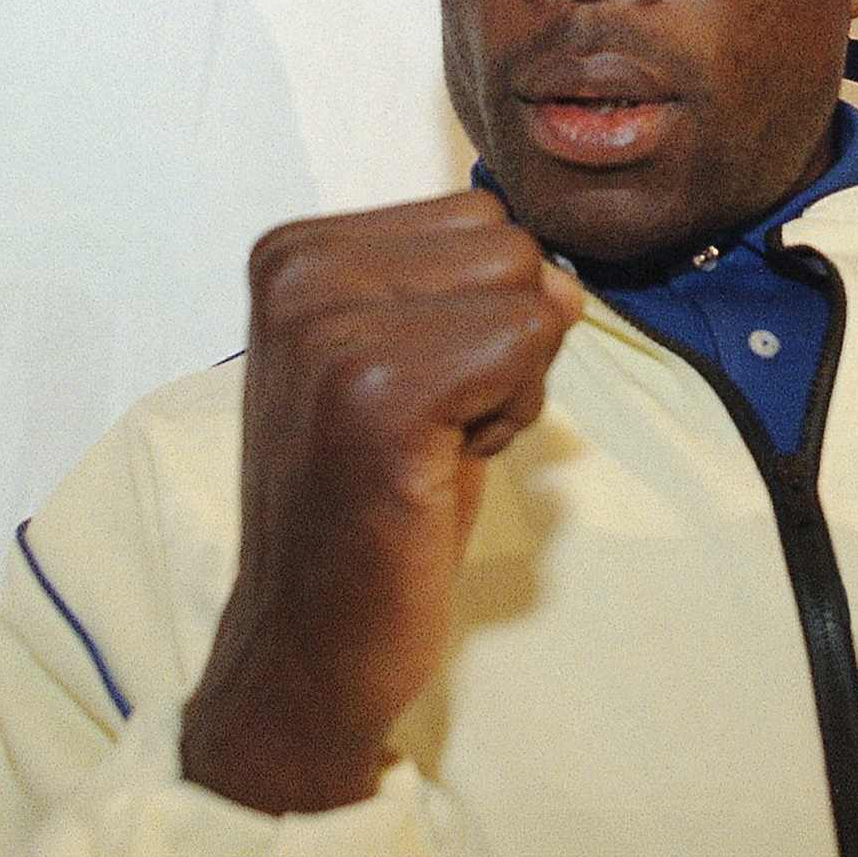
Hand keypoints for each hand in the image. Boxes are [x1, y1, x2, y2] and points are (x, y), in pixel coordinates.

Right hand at [180, 192, 583, 812]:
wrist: (305, 640)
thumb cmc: (366, 504)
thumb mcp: (399, 360)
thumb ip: (466, 292)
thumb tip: (564, 280)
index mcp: (293, 251)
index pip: (476, 217)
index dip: (478, 313)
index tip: (411, 395)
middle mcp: (300, 273)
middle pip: (509, 247)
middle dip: (504, 341)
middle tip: (427, 427)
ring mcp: (330, 330)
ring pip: (527, 294)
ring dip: (511, 382)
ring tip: (431, 445)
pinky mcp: (376, 394)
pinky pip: (525, 347)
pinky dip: (511, 416)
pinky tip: (439, 469)